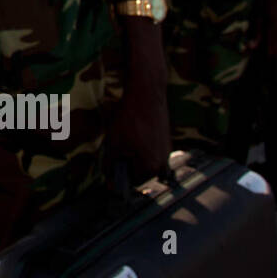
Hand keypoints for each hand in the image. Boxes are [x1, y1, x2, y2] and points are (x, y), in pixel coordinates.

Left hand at [106, 26, 170, 184]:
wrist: (147, 94)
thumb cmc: (129, 120)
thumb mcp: (114, 144)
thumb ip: (111, 165)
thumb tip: (110, 181)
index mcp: (150, 167)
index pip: (132, 183)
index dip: (118, 175)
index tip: (109, 166)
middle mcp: (163, 162)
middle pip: (140, 172)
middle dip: (126, 164)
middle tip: (115, 148)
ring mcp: (167, 151)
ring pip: (145, 160)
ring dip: (133, 154)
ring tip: (124, 138)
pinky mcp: (166, 140)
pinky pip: (151, 150)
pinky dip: (141, 145)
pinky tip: (133, 133)